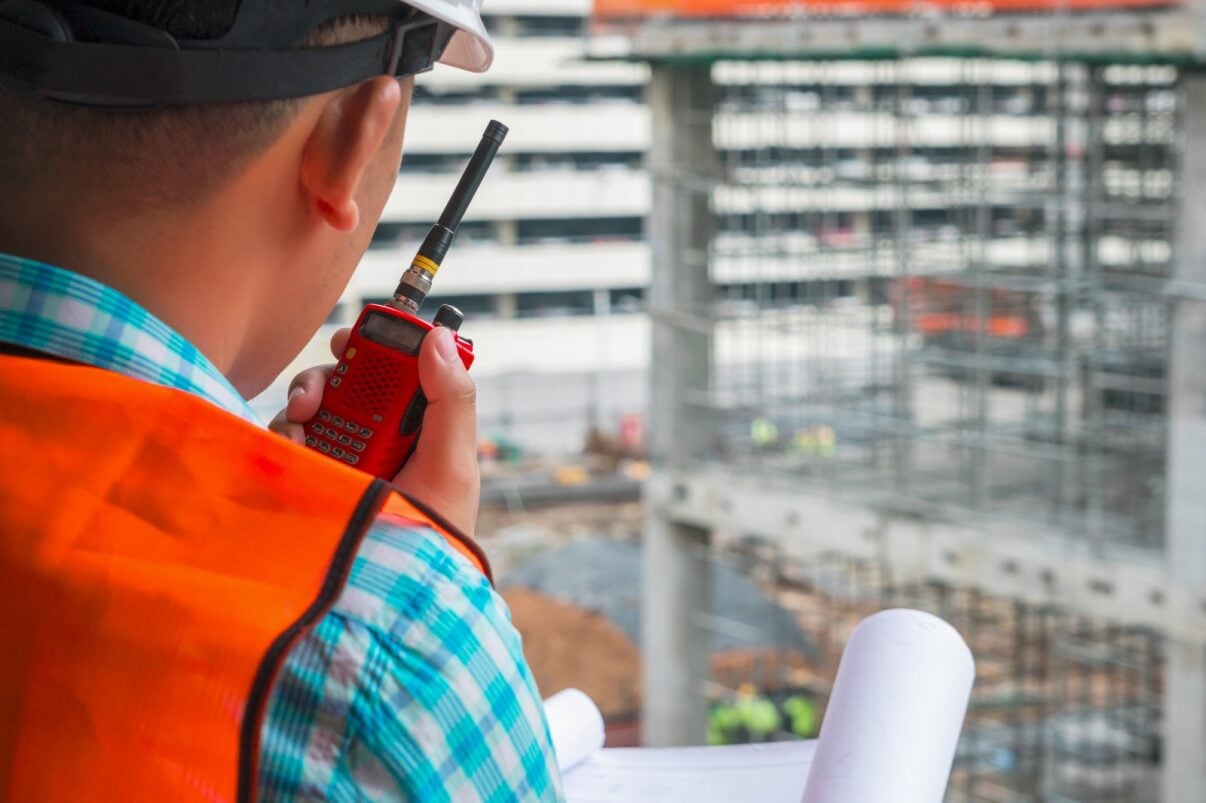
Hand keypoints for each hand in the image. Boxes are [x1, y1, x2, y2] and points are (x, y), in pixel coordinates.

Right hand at [270, 326, 480, 535]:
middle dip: (329, 373)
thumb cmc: (437, 531)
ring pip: (312, 405)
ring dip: (303, 400)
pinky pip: (287, 440)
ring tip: (304, 420)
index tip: (355, 338)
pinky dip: (285, 431)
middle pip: (346, 380)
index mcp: (417, 425)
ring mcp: (340, 457)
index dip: (375, 345)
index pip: (394, 369)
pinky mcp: (310, 478)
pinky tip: (295, 446)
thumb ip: (451, 400)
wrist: (393, 593)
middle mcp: (377, 436)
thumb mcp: (454, 463)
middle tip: (321, 386)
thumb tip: (436, 338)